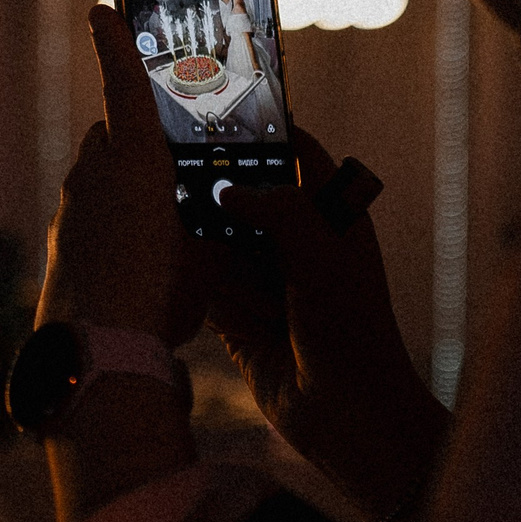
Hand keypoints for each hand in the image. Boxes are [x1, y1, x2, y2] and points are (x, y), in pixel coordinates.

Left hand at [36, 3, 209, 344]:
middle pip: (114, 140)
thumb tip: (214, 228)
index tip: (100, 10)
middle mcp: (94, 174)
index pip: (124, 87)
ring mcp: (70, 207)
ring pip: (98, 181)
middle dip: (138, 148)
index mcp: (135, 161)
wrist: (95, 351)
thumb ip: (207, 230)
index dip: (115, 47)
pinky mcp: (59, 241)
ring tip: (160, 233)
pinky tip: (131, 266)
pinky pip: (87, 218)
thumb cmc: (161, 297)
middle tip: (173, 173)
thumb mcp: (204, 259)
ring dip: (124, 195)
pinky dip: (107, 230)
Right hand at [207, 129, 450, 521]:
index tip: (224, 107)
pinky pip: (203, 285)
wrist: (346, 414)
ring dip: (204, 241)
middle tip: (173, 162)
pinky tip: (169, 266)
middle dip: (218, 187)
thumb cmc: (351, 329)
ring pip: (218, 239)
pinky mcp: (236, 316)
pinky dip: (193, 280)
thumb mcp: (322, 255)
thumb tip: (227, 190)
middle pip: (246, 195)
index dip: (268, 131)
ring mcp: (265, 280)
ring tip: (174, 223)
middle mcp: (296, 243)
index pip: (298, 154)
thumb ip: (278, 210)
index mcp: (331, 218)